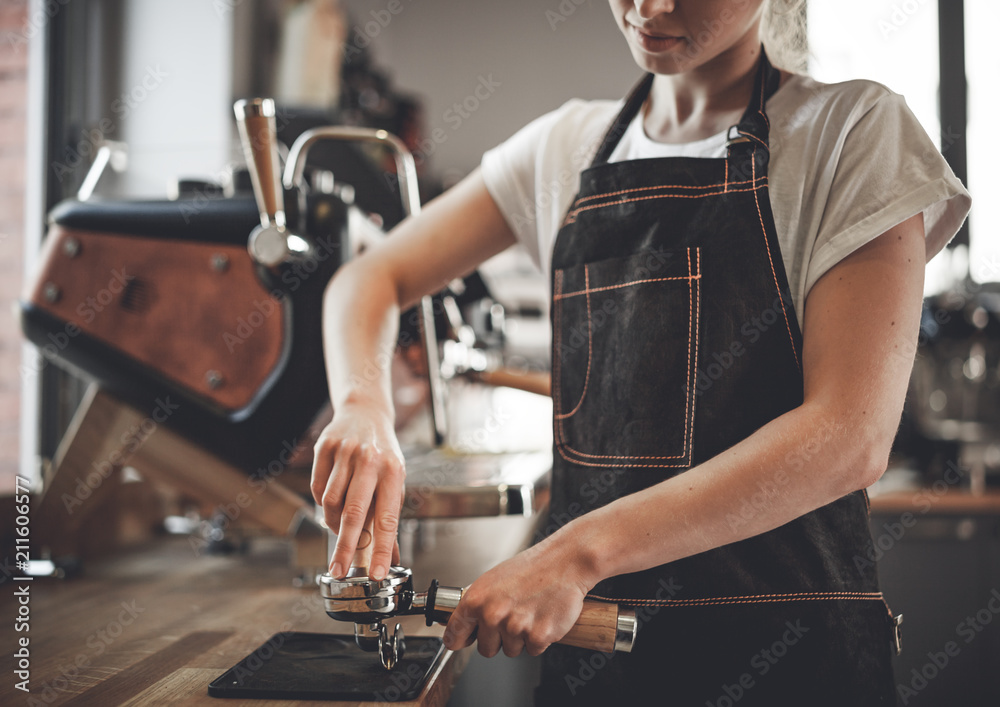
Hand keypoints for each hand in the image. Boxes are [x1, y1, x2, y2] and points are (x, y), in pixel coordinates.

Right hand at [310, 399, 404, 579]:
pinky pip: (317, 489)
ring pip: (331, 503)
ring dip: (334, 523)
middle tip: (339, 570)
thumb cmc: (383, 453)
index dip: (381, 549)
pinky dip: (323, 504)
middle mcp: (370, 461)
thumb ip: (390, 517)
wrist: (365, 413)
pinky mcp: (325, 448)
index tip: (376, 573)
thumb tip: (391, 557)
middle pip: (354, 513)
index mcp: (394, 472)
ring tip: (339, 528)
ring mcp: (346, 453)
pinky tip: (332, 503)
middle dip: (346, 547)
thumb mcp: (395, 481)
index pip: (387, 519)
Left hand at [443, 538, 592, 657]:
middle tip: (513, 618)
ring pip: (511, 650)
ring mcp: (515, 628)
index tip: (459, 642)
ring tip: (530, 613)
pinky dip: (539, 639)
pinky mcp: (538, 637)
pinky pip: (533, 650)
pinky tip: (542, 617)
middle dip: (498, 639)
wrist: (564, 563)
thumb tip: (463, 623)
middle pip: (486, 649)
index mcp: (476, 600)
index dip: (457, 640)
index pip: (454, 634)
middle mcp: (492, 615)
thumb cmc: (531, 568)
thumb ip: (477, 603)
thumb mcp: (493, 580)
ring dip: (520, 638)